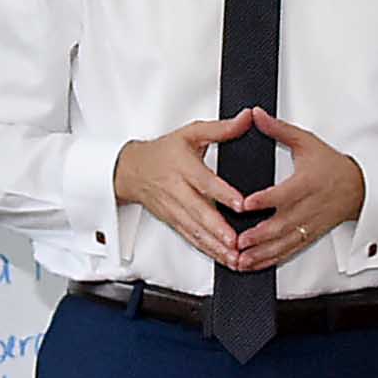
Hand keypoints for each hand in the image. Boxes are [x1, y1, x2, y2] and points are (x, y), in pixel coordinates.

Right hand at [113, 117, 261, 271]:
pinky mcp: (173, 221)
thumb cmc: (163, 152)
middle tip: (236, 241)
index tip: (241, 204)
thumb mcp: (191, 133)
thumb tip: (247, 118)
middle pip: (199, 212)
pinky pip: (191, 238)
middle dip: (218, 229)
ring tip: (234, 257)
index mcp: (184, 166)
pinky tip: (222, 258)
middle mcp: (178, 190)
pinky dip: (207, 250)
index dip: (223, 194)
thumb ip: (221, 128)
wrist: (131, 170)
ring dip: (215, 246)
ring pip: (195, 230)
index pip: (205, 181)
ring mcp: (174, 209)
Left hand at [227, 113, 368, 273]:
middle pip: (282, 225)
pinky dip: (270, 260)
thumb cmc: (331, 166)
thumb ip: (278, 130)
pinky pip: (288, 251)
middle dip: (259, 236)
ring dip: (262, 253)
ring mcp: (308, 225)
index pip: (284, 193)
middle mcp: (307, 208)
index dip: (265, 200)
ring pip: (284, 243)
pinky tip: (254, 265)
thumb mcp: (306, 142)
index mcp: (306, 183)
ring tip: (242, 259)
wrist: (359, 188)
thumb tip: (256, 115)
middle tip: (237, 241)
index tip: (246, 204)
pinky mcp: (308, 236)